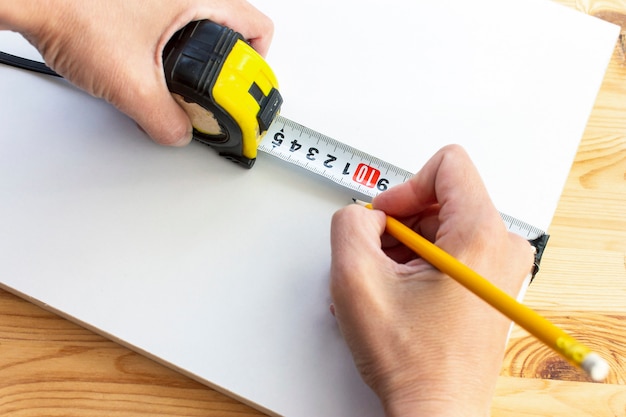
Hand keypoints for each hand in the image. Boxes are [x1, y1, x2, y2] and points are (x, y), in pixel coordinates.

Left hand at [1, 0, 272, 145]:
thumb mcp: (129, 83)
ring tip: (178, 81)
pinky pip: (178, 25)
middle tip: (213, 93)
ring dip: (200, 60)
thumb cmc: (71, 10)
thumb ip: (164, 119)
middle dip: (227, 69)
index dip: (258, 70)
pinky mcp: (145, 2)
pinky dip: (175, 49)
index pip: (260, 29)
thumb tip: (179, 131)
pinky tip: (152, 64)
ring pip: (206, 29)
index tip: (243, 96)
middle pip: (235, 32)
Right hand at [330, 145, 533, 415]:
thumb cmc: (413, 362)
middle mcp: (503, 248)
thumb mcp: (356, 280)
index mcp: (482, 236)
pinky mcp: (490, 285)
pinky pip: (450, 251)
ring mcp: (500, 269)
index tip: (386, 220)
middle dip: (401, 225)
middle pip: (442, 198)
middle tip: (379, 261)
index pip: (448, 165)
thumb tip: (363, 215)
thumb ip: (349, 224)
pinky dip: (419, 264)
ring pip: (442, 226)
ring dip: (405, 249)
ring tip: (388, 286)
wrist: (436, 411)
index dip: (404, 187)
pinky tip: (401, 295)